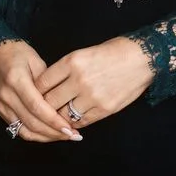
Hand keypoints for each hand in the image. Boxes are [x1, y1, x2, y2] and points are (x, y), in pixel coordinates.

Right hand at [0, 40, 82, 142]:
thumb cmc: (18, 53)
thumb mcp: (36, 60)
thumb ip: (48, 82)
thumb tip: (62, 102)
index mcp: (16, 80)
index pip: (36, 107)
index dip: (54, 120)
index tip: (70, 127)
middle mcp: (7, 96)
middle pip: (32, 122)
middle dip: (54, 132)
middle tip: (74, 135)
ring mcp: (2, 106)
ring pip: (25, 130)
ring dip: (46, 137)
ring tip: (65, 136)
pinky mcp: (2, 112)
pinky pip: (19, 129)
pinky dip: (36, 134)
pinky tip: (50, 134)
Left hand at [35, 37, 154, 129]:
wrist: (142, 58)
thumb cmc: (113, 52)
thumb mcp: (84, 53)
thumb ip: (66, 70)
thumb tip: (48, 86)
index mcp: (72, 61)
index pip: (42, 82)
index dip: (35, 92)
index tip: (33, 96)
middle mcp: (79, 79)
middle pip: (49, 101)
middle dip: (43, 108)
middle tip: (40, 111)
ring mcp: (92, 96)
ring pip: (63, 115)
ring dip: (58, 118)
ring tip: (56, 118)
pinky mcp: (104, 109)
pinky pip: (81, 122)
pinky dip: (74, 123)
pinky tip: (72, 121)